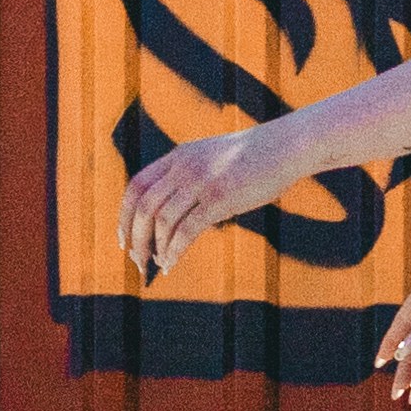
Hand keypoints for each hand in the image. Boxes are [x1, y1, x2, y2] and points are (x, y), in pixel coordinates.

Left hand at [115, 120, 292, 281]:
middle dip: (135, 238)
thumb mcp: (212, 158)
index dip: (124, 215)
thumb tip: (175, 207)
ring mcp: (201, 181)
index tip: (124, 239)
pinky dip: (174, 251)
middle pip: (143, 207)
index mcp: (178, 157)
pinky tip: (172, 264)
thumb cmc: (253, 158)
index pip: (136, 186)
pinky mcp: (220, 198)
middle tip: (137, 260)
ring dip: (154, 248)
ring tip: (157, 264)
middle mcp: (184, 167)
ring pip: (162, 221)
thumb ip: (190, 174)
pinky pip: (186, 231)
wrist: (286, 146)